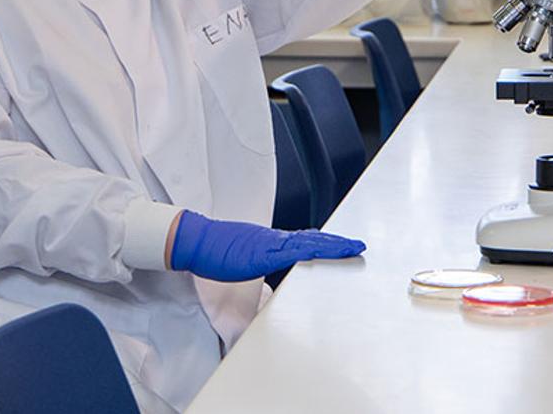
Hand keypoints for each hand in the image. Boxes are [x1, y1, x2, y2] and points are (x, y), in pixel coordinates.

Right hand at [168, 210, 365, 281]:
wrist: (195, 243)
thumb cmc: (210, 261)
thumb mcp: (235, 284)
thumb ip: (252, 299)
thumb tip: (261, 312)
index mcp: (268, 246)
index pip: (301, 244)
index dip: (322, 244)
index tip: (341, 247)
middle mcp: (273, 241)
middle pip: (312, 241)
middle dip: (336, 244)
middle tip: (357, 246)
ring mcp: (271, 243)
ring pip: (310, 243)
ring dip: (334, 246)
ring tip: (354, 247)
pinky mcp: (266, 250)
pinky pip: (298, 249)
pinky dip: (317, 248)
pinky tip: (333, 250)